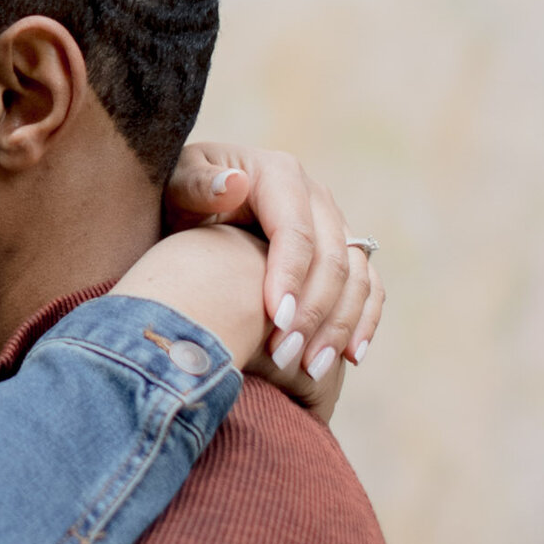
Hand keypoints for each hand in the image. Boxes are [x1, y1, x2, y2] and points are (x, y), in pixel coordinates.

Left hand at [155, 143, 384, 426]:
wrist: (194, 207)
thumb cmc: (179, 195)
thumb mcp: (175, 182)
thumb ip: (196, 182)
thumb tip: (235, 184)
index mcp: (279, 175)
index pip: (296, 230)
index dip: (291, 276)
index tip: (274, 321)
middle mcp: (315, 197)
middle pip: (332, 258)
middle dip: (313, 312)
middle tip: (285, 355)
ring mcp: (334, 225)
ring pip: (356, 277)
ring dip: (339, 325)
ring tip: (310, 368)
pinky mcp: (343, 253)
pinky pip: (367, 287)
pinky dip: (363, 321)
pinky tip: (350, 357)